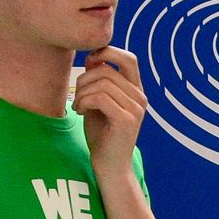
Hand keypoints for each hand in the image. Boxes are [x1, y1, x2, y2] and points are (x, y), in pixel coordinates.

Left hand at [74, 45, 148, 175]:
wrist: (110, 165)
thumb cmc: (102, 134)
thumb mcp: (99, 102)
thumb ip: (100, 81)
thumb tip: (94, 56)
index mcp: (136, 91)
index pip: (128, 58)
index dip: (107, 53)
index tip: (89, 64)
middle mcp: (140, 98)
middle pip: (107, 69)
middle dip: (84, 79)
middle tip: (78, 96)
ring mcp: (136, 109)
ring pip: (101, 83)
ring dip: (82, 93)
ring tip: (78, 106)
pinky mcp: (127, 120)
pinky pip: (99, 97)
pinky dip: (83, 102)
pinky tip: (80, 112)